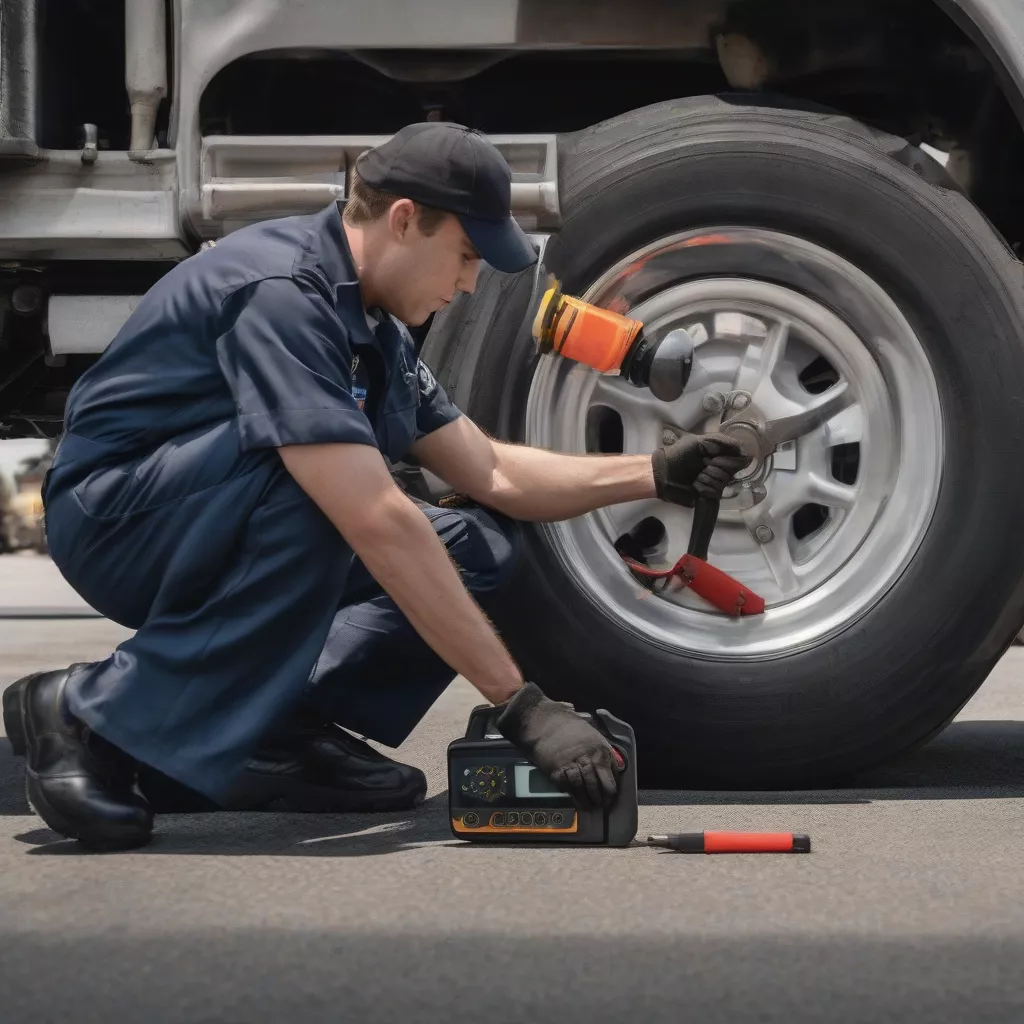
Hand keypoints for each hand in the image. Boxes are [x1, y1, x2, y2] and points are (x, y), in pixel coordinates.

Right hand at [495, 682, 624, 809]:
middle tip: (601, 805)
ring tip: (590, 806)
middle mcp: (588, 760)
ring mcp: (572, 766)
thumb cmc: (568, 724)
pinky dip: (573, 796)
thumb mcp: (593, 734)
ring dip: (588, 801)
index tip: (610, 796)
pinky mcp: (557, 772)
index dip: (611, 791)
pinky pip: (568, 788)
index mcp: (600, 750)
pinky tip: (576, 800)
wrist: (543, 721)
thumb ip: (604, 751)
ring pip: (584, 790)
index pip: (610, 778)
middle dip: (600, 799)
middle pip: (598, 787)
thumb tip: (615, 766)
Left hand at [651, 431, 750, 506]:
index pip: (739, 459)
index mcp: (720, 454)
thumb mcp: (700, 441)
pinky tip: (695, 484)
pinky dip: (703, 487)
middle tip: (703, 465)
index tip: (715, 457)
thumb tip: (746, 451)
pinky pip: (715, 492)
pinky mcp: (709, 494)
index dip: (728, 459)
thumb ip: (723, 442)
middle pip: (732, 472)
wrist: (663, 473)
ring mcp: (716, 482)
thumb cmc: (679, 454)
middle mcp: (721, 468)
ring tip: (696, 475)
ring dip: (707, 478)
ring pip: (723, 483)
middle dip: (716, 468)